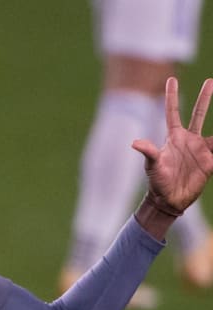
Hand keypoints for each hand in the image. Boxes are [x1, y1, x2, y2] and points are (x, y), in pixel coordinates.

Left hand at [133, 77, 212, 212]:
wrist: (170, 200)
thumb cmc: (157, 182)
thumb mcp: (152, 166)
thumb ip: (148, 152)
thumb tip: (134, 143)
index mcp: (174, 138)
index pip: (173, 112)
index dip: (172, 96)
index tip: (172, 79)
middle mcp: (189, 140)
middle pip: (198, 114)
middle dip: (205, 98)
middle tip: (210, 81)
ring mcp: (201, 149)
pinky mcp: (210, 161)